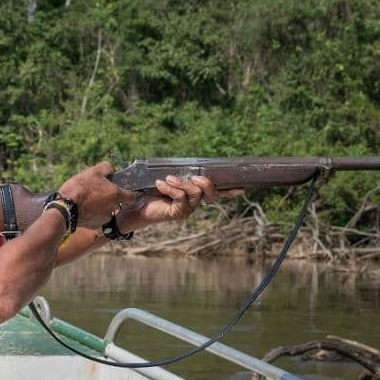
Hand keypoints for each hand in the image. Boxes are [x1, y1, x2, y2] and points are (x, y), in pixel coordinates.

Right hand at [57, 162, 137, 228]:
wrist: (64, 208)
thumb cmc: (80, 188)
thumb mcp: (94, 171)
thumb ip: (107, 168)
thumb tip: (112, 170)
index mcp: (116, 195)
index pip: (133, 197)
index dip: (130, 192)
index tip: (123, 188)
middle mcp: (113, 208)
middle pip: (117, 202)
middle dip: (110, 196)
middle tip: (98, 190)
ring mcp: (105, 218)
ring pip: (107, 209)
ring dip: (101, 205)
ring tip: (88, 199)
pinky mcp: (96, 225)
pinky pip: (97, 217)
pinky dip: (93, 213)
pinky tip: (83, 207)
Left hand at [119, 175, 242, 227]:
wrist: (137, 204)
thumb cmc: (152, 189)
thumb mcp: (168, 178)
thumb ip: (180, 173)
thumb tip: (185, 165)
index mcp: (195, 193)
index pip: (217, 192)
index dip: (230, 190)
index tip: (242, 187)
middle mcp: (195, 202)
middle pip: (211, 194)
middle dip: (206, 183)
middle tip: (195, 176)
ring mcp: (188, 209)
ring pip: (195, 194)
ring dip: (182, 184)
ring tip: (167, 179)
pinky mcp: (178, 214)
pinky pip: (181, 199)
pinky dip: (172, 188)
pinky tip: (160, 183)